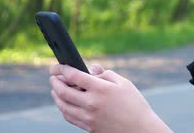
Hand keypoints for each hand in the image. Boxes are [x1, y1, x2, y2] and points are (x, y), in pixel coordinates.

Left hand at [49, 64, 170, 132]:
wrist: (140, 130)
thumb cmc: (135, 104)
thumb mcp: (124, 83)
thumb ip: (105, 74)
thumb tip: (90, 69)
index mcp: (101, 89)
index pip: (74, 76)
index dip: (62, 70)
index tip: (57, 67)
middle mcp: (92, 103)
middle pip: (63, 91)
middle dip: (55, 82)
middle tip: (53, 77)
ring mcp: (88, 117)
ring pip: (63, 106)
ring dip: (56, 96)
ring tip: (55, 90)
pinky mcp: (88, 128)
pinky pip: (69, 117)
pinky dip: (63, 109)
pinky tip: (64, 104)